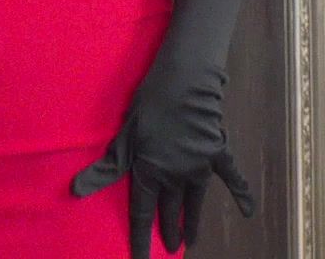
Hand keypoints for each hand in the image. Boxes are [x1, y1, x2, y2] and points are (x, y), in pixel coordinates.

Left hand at [70, 65, 254, 257]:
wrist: (185, 83)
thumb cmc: (149, 106)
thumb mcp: (124, 137)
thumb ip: (106, 169)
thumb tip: (76, 191)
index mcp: (150, 173)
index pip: (142, 213)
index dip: (140, 239)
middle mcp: (176, 176)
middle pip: (170, 209)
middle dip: (168, 230)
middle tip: (171, 249)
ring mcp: (200, 166)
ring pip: (195, 200)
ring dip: (192, 221)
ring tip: (191, 240)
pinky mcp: (218, 153)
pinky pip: (231, 177)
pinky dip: (240, 193)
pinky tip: (248, 211)